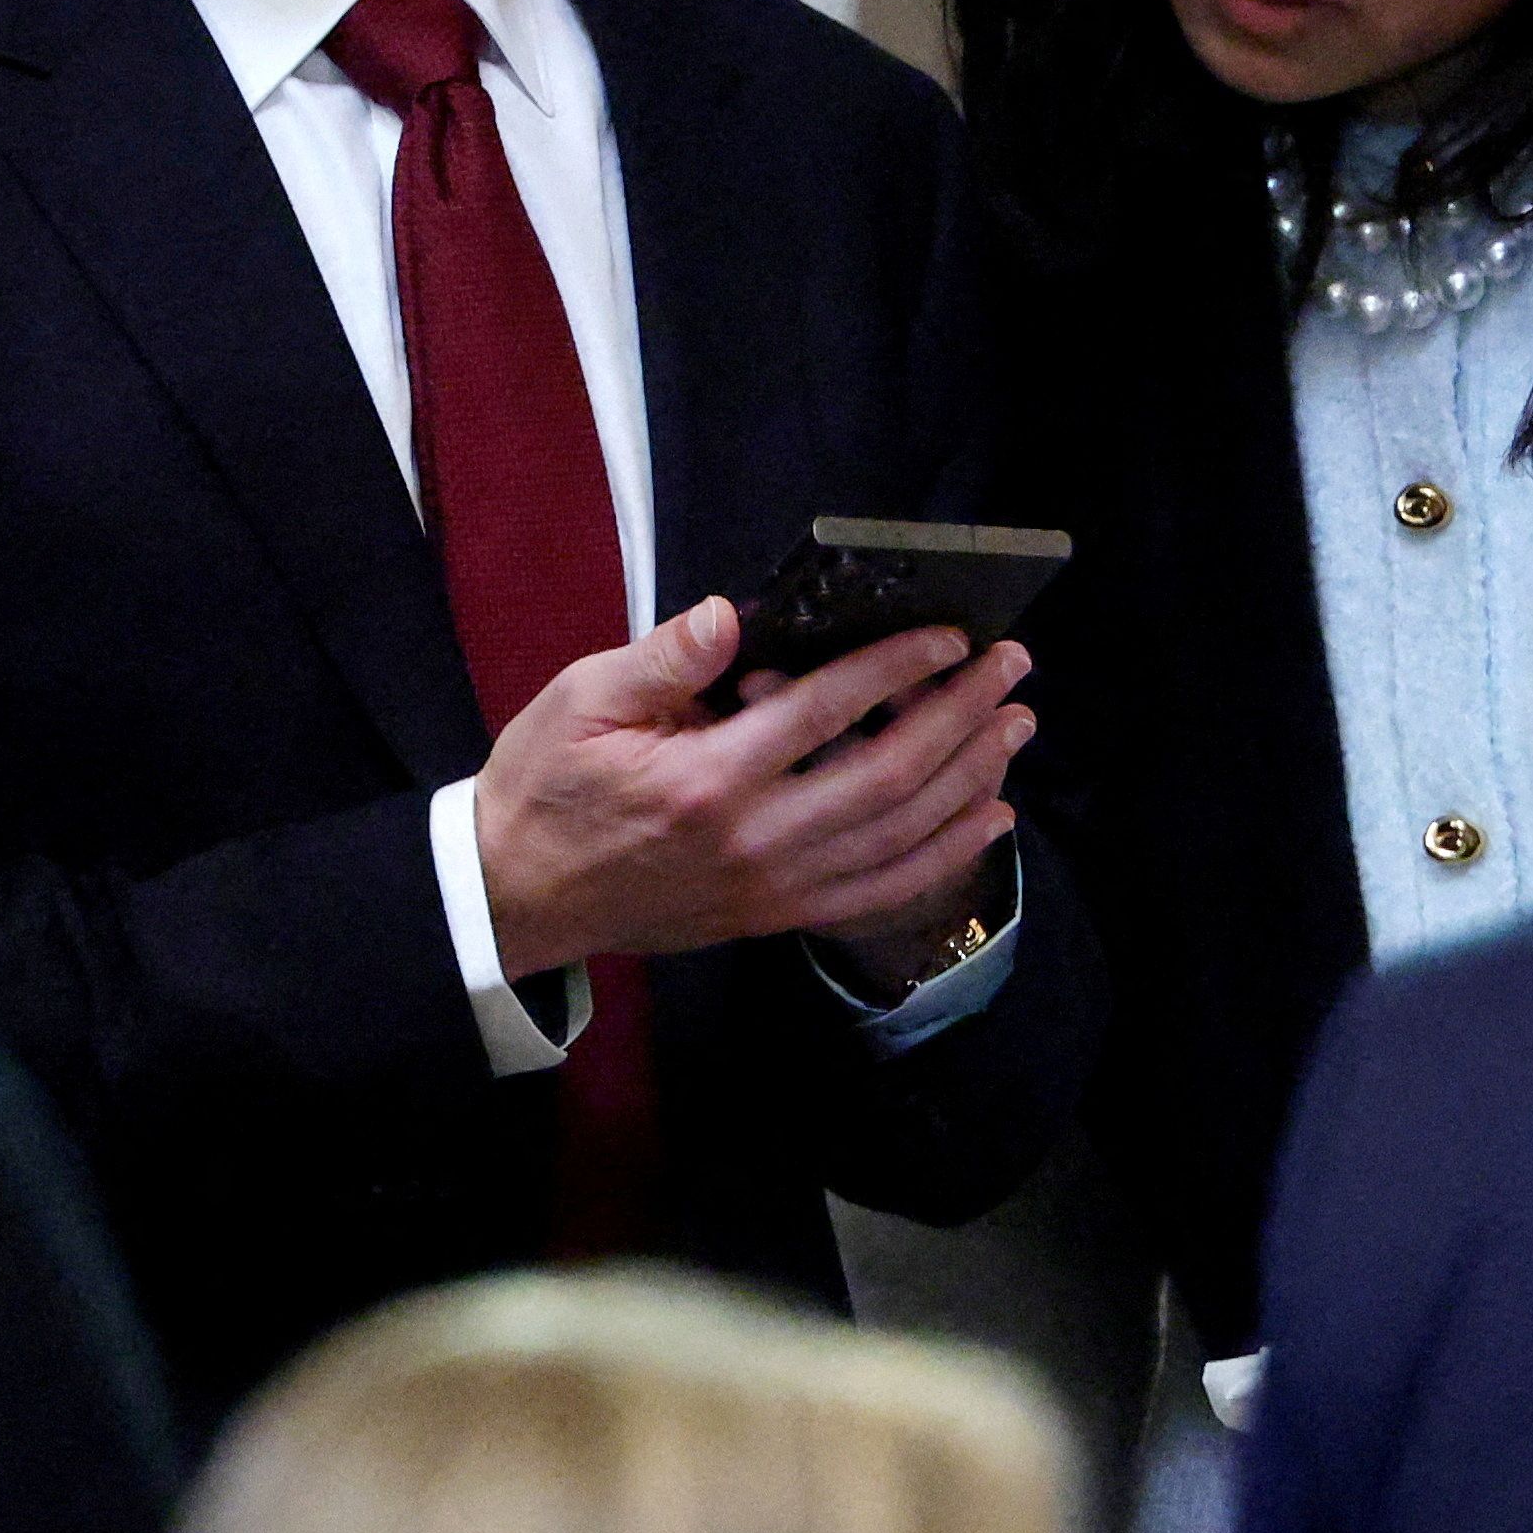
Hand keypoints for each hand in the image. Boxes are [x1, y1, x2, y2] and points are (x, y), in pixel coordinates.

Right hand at [472, 599, 1032, 980]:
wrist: (516, 894)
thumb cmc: (547, 784)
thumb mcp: (582, 701)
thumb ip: (663, 658)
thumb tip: (729, 617)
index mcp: (706, 778)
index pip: (826, 711)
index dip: (897, 667)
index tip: (948, 634)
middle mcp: (755, 840)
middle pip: (888, 776)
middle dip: (961, 716)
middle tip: (1011, 667)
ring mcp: (772, 887)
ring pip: (900, 835)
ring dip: (970, 778)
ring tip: (1015, 727)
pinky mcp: (777, 916)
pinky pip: (881, 889)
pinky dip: (944, 855)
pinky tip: (988, 819)